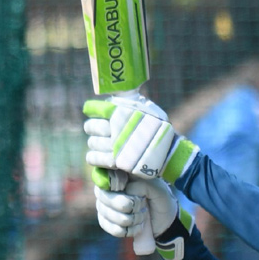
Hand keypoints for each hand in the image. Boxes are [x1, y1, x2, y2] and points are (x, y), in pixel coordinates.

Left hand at [83, 94, 198, 182]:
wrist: (168, 153)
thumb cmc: (158, 129)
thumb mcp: (146, 109)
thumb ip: (130, 103)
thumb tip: (112, 99)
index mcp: (122, 112)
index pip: (96, 108)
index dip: (92, 109)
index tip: (90, 110)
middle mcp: (117, 127)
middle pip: (91, 127)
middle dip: (91, 128)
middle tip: (95, 130)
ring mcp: (115, 145)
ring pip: (92, 143)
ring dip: (94, 144)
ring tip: (99, 144)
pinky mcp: (114, 160)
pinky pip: (94, 158)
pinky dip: (94, 157)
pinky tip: (97, 155)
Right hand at [94, 176, 193, 259]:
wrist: (164, 222)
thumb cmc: (161, 200)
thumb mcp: (159, 189)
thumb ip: (144, 184)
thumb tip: (127, 189)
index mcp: (120, 174)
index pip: (107, 176)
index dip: (118, 185)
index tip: (132, 191)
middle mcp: (108, 188)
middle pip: (105, 197)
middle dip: (128, 206)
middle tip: (143, 205)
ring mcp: (104, 205)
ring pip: (108, 214)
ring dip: (130, 219)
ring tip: (142, 216)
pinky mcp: (105, 222)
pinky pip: (110, 228)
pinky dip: (127, 230)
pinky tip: (137, 227)